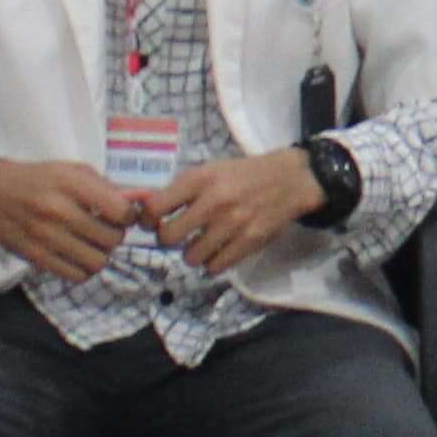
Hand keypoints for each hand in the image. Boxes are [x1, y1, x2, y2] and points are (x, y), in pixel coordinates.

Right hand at [0, 157, 142, 283]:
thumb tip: (136, 202)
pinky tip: (78, 256)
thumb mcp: (71, 170)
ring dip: (101, 254)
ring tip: (93, 244)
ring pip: (98, 262)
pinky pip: (76, 275)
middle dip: (115, 235)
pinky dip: (83, 269)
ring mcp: (47, 238)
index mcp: (71, 184)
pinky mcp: (36, 257)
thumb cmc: (38, 178)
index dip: (128, 215)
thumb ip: (104, 186)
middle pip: (112, 239)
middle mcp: (59, 211)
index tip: (121, 214)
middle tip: (106, 229)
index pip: (120, 211)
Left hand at [151, 149, 323, 277]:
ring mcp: (232, 224)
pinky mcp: (249, 242)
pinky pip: (215, 266)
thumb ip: (181, 189)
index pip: (155, 207)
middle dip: (168, 239)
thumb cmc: (243, 174)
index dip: (146, 219)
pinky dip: (212, 262)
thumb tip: (148, 211)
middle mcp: (214, 201)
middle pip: (168, 237)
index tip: (151, 222)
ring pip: (191, 257)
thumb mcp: (210, 170)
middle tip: (176, 235)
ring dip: (192, 254)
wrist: (289, 180)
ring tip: (201, 243)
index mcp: (200, 179)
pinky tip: (218, 251)